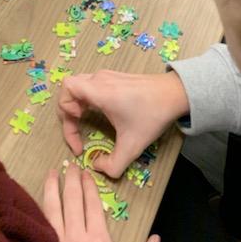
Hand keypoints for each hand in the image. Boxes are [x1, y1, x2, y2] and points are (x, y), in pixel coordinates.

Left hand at [43, 164, 113, 241]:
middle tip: (71, 166)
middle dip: (72, 179)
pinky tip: (42, 199)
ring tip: (52, 173)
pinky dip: (43, 207)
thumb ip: (105, 237)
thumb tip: (103, 220)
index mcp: (98, 239)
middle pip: (73, 200)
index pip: (93, 205)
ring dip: (52, 187)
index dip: (89, 187)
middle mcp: (77, 237)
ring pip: (53, 208)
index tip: (86, 174)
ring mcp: (58, 240)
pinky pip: (43, 221)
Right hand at [58, 70, 188, 177]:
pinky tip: (99, 113)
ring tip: (84, 122)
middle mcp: (99, 79)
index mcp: (99, 91)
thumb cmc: (152, 115)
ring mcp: (107, 76)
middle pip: (70, 88)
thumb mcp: (132, 146)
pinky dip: (87, 100)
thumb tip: (97, 166)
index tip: (79, 132)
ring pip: (80, 85)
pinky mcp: (115, 77)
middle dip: (68, 112)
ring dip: (77, 105)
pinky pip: (91, 85)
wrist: (175, 94)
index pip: (67, 89)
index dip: (65, 113)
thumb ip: (113, 164)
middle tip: (77, 130)